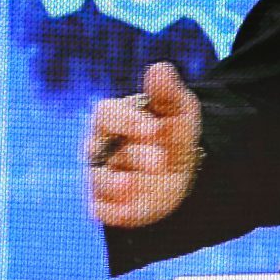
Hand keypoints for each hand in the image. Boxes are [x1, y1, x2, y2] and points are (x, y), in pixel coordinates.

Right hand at [87, 62, 201, 228]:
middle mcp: (100, 146)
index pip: (106, 114)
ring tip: (132, 185)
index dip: (128, 121)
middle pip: (100, 149)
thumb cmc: (173, 133)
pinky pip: (101, 209)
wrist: (181, 170)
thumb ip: (168, 92)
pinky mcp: (105, 204)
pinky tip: (131, 211)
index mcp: (113, 118)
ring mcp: (100, 175)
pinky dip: (113, 211)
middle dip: (133, 156)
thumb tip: (159, 68)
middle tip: (161, 161)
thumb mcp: (178, 112)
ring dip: (116, 184)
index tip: (154, 129)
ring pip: (98, 180)